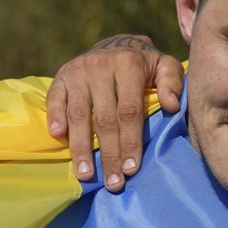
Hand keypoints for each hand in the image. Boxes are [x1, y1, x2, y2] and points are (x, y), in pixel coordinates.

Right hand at [45, 34, 183, 191]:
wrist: (116, 44)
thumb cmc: (144, 65)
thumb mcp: (164, 66)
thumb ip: (172, 83)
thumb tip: (171, 106)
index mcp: (128, 64)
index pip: (129, 111)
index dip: (130, 141)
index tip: (131, 169)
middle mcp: (100, 65)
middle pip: (104, 119)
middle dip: (109, 154)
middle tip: (113, 183)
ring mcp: (78, 70)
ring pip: (78, 114)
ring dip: (81, 147)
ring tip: (86, 175)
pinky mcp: (61, 75)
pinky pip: (55, 99)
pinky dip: (56, 118)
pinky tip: (59, 138)